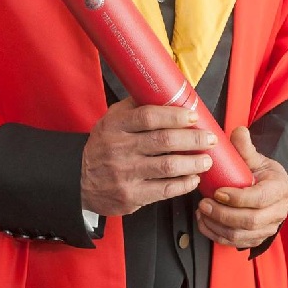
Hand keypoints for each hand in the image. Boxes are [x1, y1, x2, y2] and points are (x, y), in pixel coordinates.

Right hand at [81, 97, 216, 215]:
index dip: (175, 116)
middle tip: (210, 139)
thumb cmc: (102, 147)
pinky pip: (164, 190)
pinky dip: (183, 184)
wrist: (78, 180)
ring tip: (207, 160)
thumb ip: (134, 107)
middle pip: (163, 141)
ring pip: (167, 166)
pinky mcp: (131, 196)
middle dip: (192, 139)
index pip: (149, 117)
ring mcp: (126, 174)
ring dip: (193, 162)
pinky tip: (193, 178)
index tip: (193, 116)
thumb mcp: (110, 120)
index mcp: (115, 126)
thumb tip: (164, 91)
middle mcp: (120, 149)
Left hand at [195, 126, 287, 248]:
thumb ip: (246, 147)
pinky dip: (216, 235)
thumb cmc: (261, 172)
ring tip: (201, 212)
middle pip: (250, 221)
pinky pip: (235, 243)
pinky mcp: (257, 238)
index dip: (238, 198)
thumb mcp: (256, 158)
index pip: (260, 198)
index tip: (218, 192)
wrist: (269, 188)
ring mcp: (268, 228)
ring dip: (217, 226)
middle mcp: (278, 211)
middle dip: (223, 214)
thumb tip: (238, 131)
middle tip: (204, 203)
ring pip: (241, 235)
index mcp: (280, 188)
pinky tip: (204, 223)